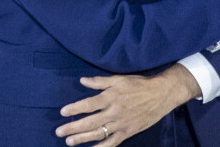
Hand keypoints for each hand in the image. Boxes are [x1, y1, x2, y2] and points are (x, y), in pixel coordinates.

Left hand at [56, 64, 198, 145]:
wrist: (160, 94)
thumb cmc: (138, 84)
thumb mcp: (119, 79)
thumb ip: (100, 82)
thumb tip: (82, 80)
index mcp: (111, 96)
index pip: (89, 104)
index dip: (75, 108)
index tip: (62, 112)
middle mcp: (114, 112)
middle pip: (90, 122)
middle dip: (73, 127)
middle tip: (59, 131)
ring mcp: (121, 124)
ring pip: (99, 134)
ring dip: (83, 138)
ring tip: (69, 142)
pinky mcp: (127, 132)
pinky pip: (112, 143)